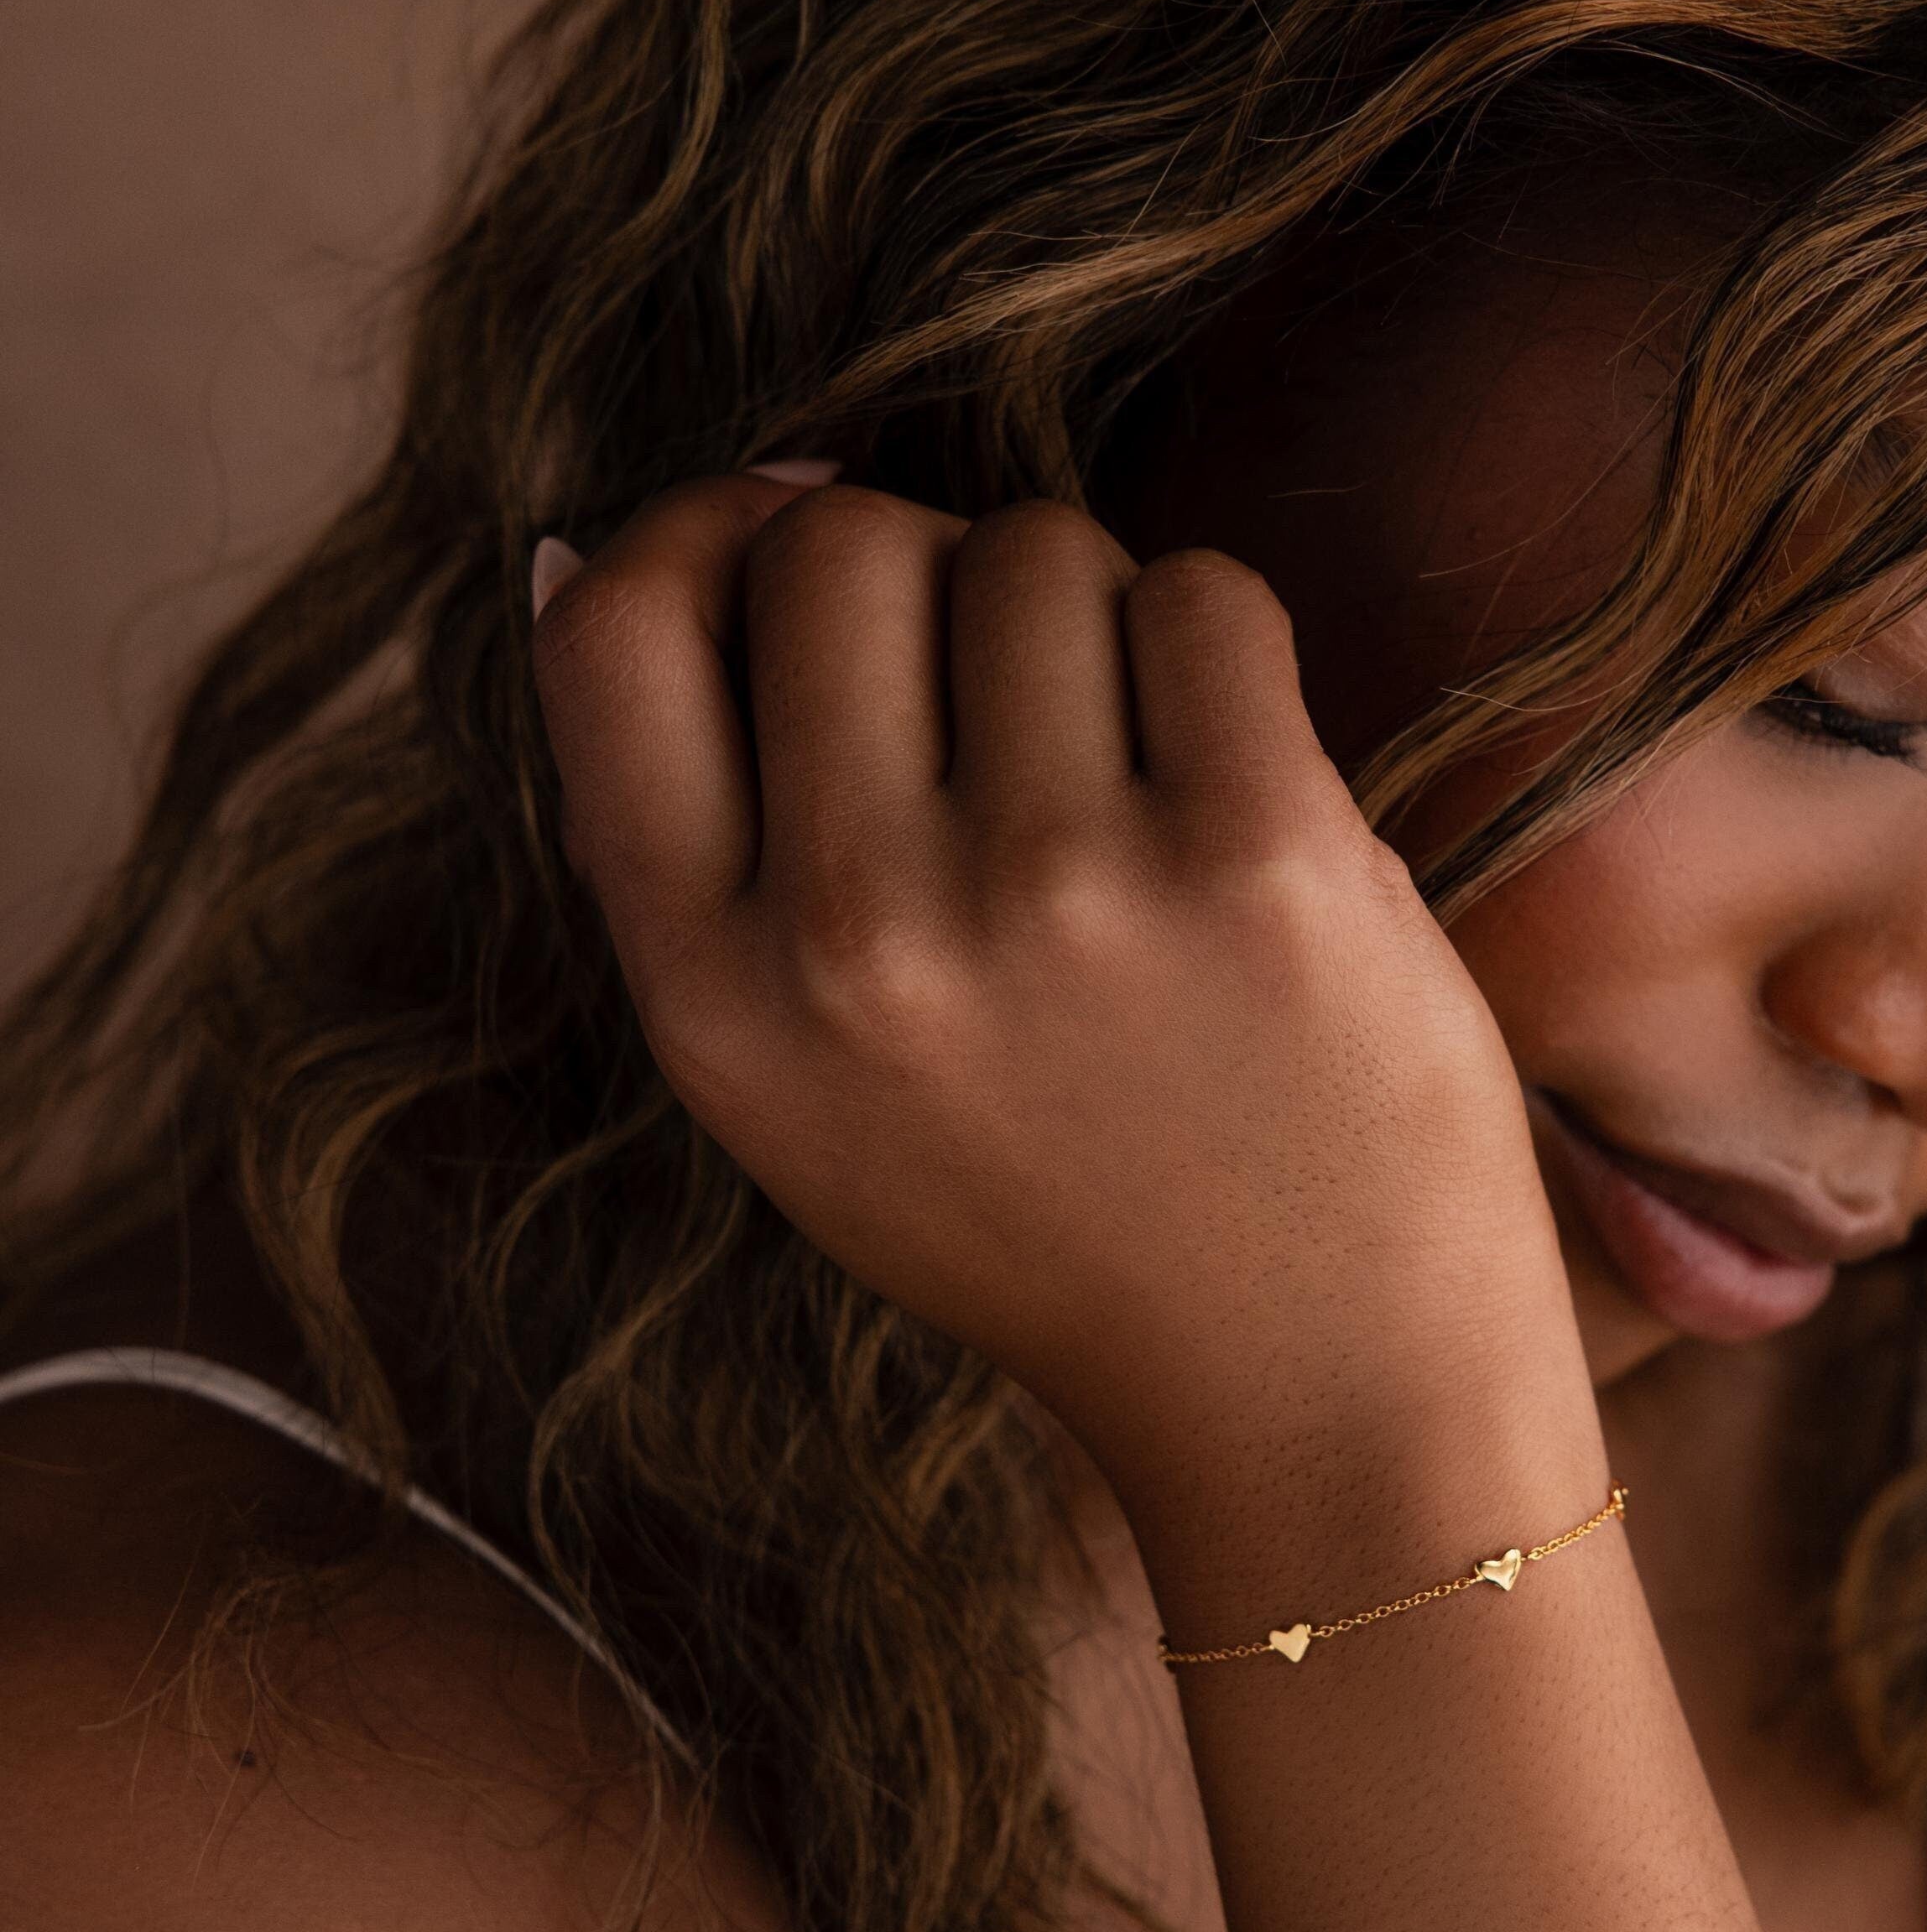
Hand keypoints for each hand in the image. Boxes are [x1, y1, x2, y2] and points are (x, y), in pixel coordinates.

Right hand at [530, 476, 1580, 1492]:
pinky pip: (1203, 596)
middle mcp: (860, 944)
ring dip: (1091, 620)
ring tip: (1137, 782)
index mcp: (717, 1005)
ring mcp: (1060, 894)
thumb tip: (606, 535)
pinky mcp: (1258, 861)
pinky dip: (1222, 658)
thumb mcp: (803, 1097)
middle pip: (836, 545)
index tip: (789, 541)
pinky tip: (1241, 790)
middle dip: (926, 568)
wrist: (1315, 1399)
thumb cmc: (1067, 1225)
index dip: (699, 532)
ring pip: (1033, 550)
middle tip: (1010, 695)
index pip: (615, 631)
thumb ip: (700, 852)